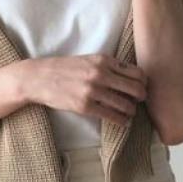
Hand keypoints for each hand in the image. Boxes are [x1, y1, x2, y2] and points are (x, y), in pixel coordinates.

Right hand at [20, 54, 147, 126]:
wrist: (39, 78)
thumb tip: (131, 76)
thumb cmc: (64, 69)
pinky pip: (112, 116)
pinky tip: (122, 122)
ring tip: (129, 113)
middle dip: (141, 97)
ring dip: (131, 111)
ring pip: (126, 104)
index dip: (143, 82)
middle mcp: (100, 74)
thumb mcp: (88, 59)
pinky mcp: (85, 107)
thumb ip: (108, 65)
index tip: (141, 87)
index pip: (136, 72)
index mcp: (103, 60)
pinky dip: (121, 121)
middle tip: (139, 101)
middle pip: (136, 88)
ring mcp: (92, 91)